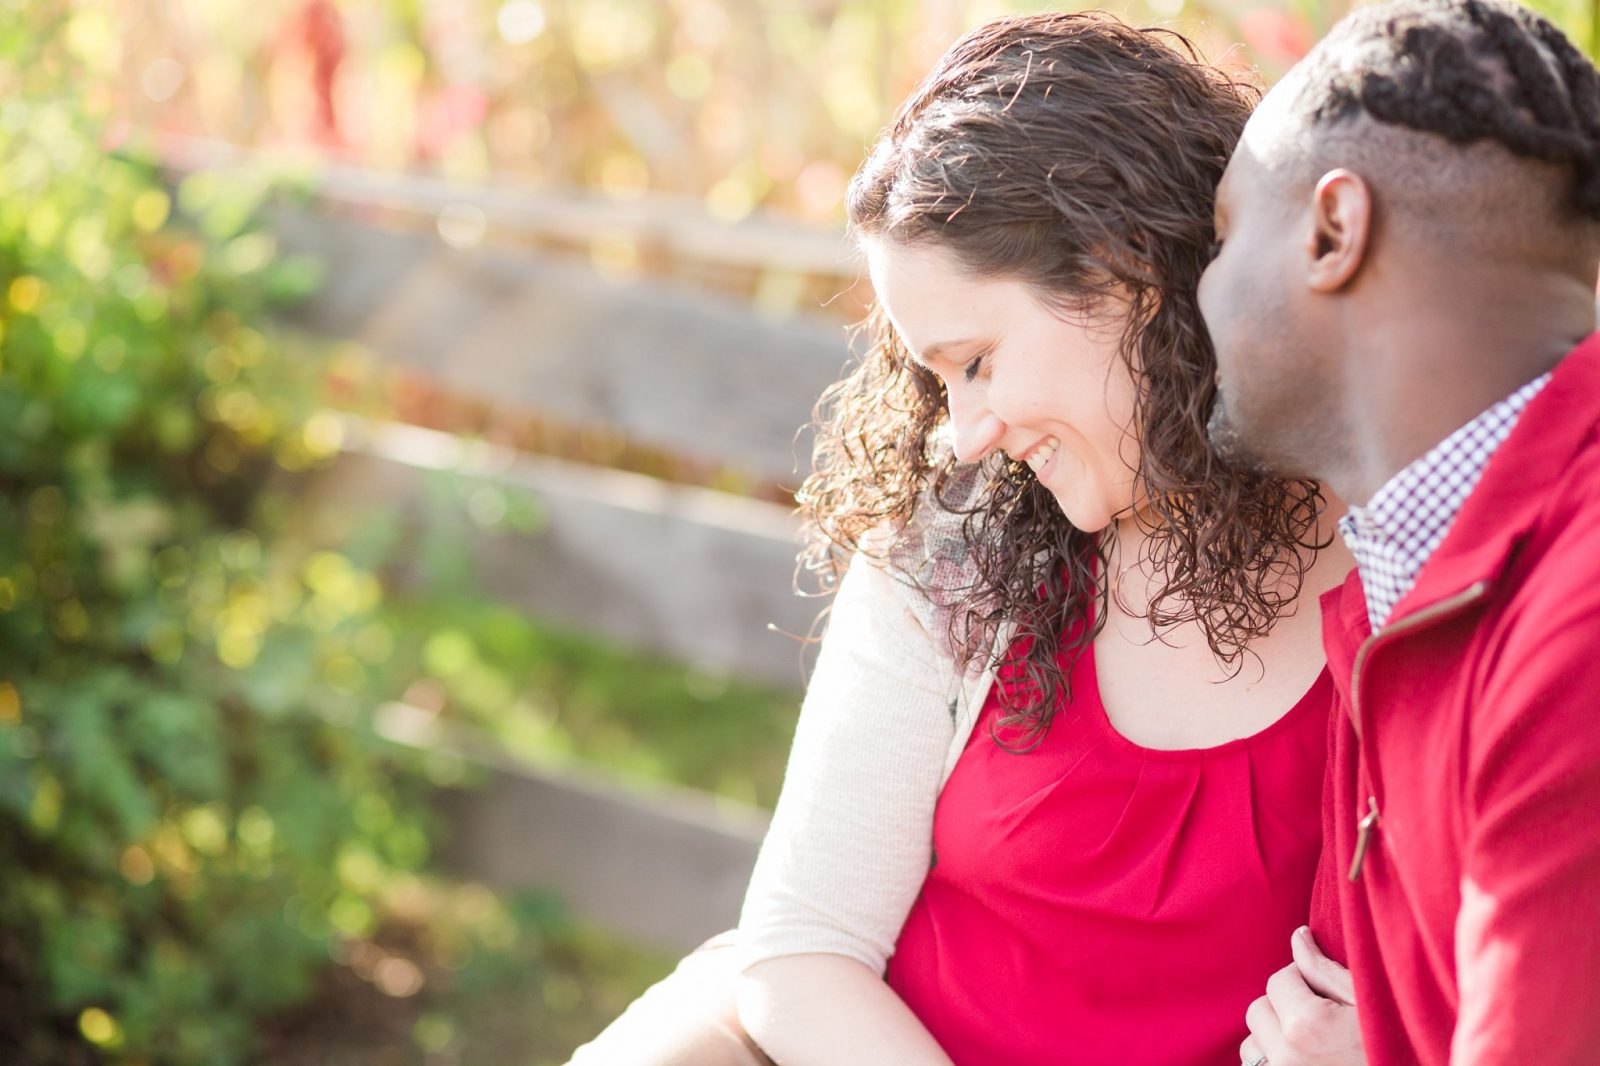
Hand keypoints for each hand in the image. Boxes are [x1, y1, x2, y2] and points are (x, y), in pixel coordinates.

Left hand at [1239, 927, 1365, 1065]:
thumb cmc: (1394, 1047)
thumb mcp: (1367, 1005)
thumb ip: (1325, 970)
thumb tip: (1298, 936)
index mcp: (1308, 1026)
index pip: (1279, 980)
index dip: (1303, 981)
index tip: (1328, 997)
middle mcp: (1286, 1056)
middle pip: (1259, 1010)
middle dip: (1284, 1008)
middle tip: (1320, 1021)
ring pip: (1252, 1044)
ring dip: (1273, 1039)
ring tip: (1313, 1046)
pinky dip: (1273, 1061)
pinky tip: (1306, 1061)